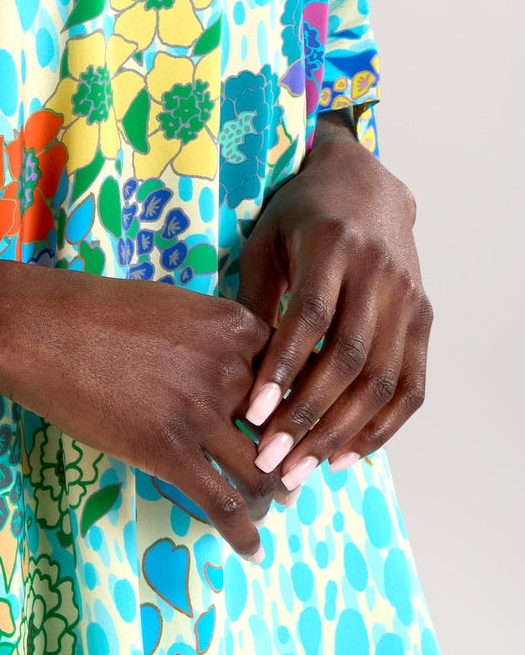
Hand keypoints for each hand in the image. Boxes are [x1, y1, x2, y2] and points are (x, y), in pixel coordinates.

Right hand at [2, 268, 276, 558]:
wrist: (35, 328)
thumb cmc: (90, 310)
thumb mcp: (169, 304)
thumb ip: (209, 335)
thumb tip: (225, 364)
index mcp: (233, 326)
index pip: (294, 374)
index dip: (300, 406)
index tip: (298, 425)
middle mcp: (229, 369)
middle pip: (283, 426)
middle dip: (291, 457)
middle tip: (292, 474)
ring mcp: (199, 413)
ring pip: (261, 472)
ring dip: (272, 497)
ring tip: (270, 509)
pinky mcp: (167, 451)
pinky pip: (223, 504)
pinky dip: (244, 534)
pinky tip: (253, 552)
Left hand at [237, 117, 430, 487]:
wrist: (366, 185)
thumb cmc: (300, 215)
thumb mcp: (265, 240)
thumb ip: (254, 298)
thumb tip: (230, 371)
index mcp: (332, 245)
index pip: (311, 318)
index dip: (284, 370)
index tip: (253, 416)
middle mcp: (378, 273)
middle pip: (349, 359)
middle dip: (309, 418)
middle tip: (271, 461)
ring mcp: (408, 298)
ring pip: (382, 381)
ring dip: (341, 434)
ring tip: (301, 469)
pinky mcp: (423, 319)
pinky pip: (410, 385)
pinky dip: (381, 428)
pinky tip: (345, 456)